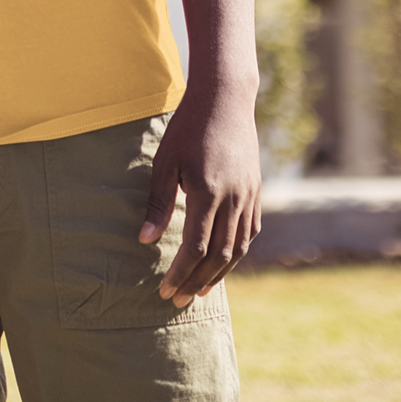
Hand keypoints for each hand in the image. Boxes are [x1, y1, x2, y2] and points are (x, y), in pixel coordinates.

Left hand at [139, 83, 261, 306]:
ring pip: (238, 248)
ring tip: (199, 290)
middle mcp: (234, 200)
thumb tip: (144, 241)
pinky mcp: (256, 192)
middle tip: (177, 300)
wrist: (225, 101)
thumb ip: (158, 203)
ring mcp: (249, 197)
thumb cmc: (187, 129)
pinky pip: (250, 232)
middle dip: (196, 281)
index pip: (195, 247)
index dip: (180, 272)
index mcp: (208, 192)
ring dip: (218, 273)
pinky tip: (222, 262)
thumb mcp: (165, 162)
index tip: (164, 290)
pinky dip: (237, 253)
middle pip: (218, 255)